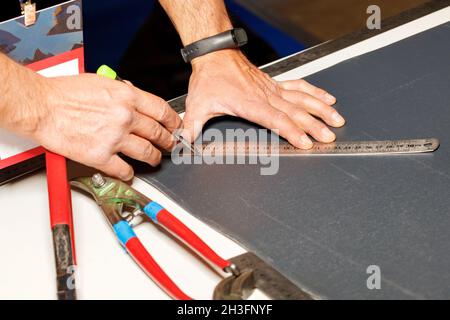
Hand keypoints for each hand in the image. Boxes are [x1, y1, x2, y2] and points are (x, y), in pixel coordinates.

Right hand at [32, 74, 180, 179]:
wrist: (42, 106)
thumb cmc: (64, 93)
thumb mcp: (101, 82)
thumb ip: (123, 92)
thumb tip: (134, 99)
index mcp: (127, 97)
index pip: (162, 111)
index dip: (173, 122)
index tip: (176, 127)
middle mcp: (124, 117)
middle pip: (158, 133)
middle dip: (168, 142)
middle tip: (169, 145)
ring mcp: (114, 138)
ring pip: (146, 153)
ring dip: (153, 158)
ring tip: (154, 160)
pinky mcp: (100, 156)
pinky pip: (123, 169)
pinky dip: (129, 173)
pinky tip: (128, 172)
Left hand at [183, 50, 344, 147]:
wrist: (215, 54)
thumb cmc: (209, 79)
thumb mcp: (197, 105)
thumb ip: (191, 127)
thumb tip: (183, 143)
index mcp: (250, 104)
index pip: (276, 119)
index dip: (292, 131)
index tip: (306, 141)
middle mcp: (265, 95)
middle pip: (295, 111)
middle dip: (314, 124)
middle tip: (330, 135)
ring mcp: (272, 88)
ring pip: (302, 98)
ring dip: (320, 108)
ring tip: (337, 118)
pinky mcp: (274, 83)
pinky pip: (299, 86)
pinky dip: (314, 92)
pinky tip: (327, 98)